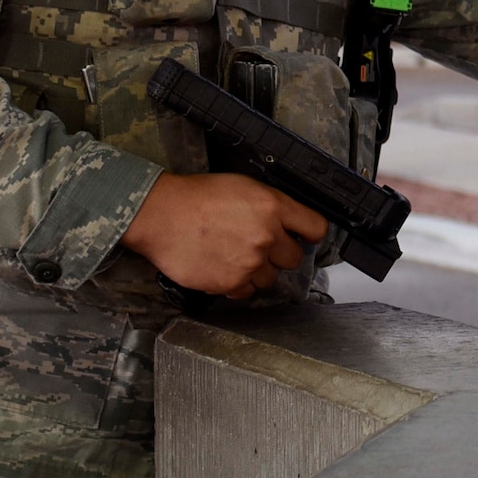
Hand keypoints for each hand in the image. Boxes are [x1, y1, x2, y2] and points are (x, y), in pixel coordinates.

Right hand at [122, 172, 328, 299]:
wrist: (162, 215)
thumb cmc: (197, 197)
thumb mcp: (244, 186)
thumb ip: (272, 206)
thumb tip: (290, 222)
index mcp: (274, 207)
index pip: (316, 228)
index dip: (309, 234)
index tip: (303, 237)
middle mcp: (267, 236)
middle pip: (294, 258)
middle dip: (279, 253)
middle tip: (258, 245)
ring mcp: (250, 262)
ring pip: (270, 278)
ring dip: (257, 270)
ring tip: (234, 254)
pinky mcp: (231, 283)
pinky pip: (247, 291)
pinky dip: (238, 283)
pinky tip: (223, 266)